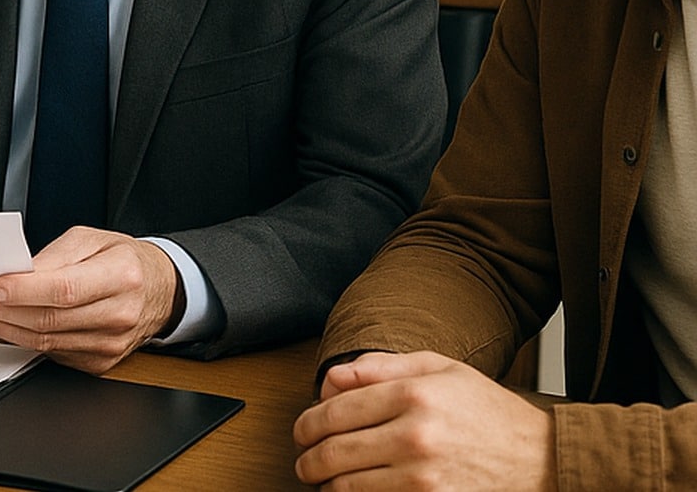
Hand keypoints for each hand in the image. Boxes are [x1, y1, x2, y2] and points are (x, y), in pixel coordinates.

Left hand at [0, 226, 177, 373]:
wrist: (160, 291)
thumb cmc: (124, 260)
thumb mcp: (92, 239)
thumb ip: (55, 254)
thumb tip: (18, 272)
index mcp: (121, 276)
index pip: (65, 289)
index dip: (25, 291)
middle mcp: (119, 314)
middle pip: (49, 319)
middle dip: (1, 310)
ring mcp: (110, 344)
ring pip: (46, 341)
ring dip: (5, 327)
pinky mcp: (101, 362)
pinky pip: (53, 353)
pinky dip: (24, 339)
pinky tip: (6, 325)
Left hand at [293, 350, 554, 489]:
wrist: (543, 460)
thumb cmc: (489, 412)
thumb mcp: (440, 369)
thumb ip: (380, 366)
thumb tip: (331, 377)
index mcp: (414, 395)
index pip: (334, 411)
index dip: (307, 424)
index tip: (302, 432)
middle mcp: (415, 437)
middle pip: (333, 452)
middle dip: (308, 459)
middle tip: (304, 461)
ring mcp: (424, 478)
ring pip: (346, 487)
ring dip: (326, 485)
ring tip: (324, 480)